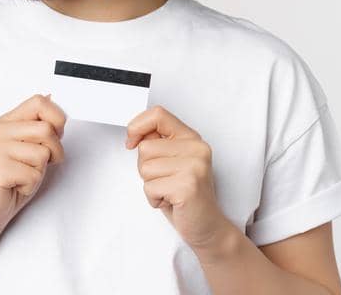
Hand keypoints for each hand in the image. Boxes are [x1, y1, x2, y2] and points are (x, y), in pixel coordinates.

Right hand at [0, 94, 67, 237]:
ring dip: (40, 171)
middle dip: (54, 151)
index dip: (57, 119)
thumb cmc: (12, 179)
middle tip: (40, 164)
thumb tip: (50, 96)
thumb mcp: (29, 147)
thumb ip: (38, 125)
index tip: (55, 136)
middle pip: (45, 129)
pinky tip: (17, 186)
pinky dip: (31, 185)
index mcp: (4, 122)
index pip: (39, 102)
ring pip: (42, 153)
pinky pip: (33, 174)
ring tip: (23, 175)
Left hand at [125, 105, 233, 249]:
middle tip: (166, 181)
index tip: (132, 142)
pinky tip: (172, 202)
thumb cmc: (185, 196)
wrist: (207, 227)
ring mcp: (194, 166)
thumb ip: (158, 144)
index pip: (158, 114)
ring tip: (170, 192)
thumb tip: (134, 135)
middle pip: (145, 147)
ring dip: (151, 185)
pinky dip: (154, 199)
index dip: (137, 126)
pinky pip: (150, 187)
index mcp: (192, 138)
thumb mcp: (172, 163)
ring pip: (145, 168)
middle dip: (146, 169)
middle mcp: (196, 148)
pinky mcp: (188, 186)